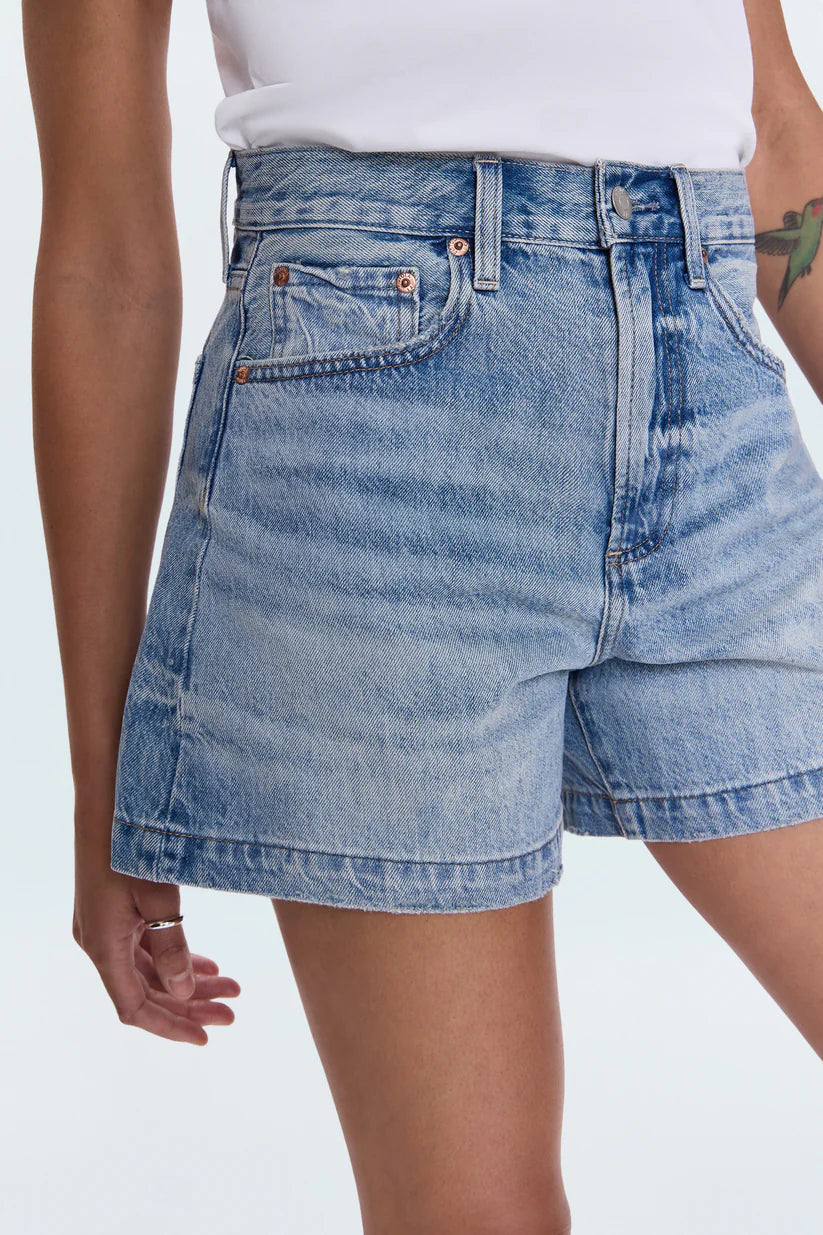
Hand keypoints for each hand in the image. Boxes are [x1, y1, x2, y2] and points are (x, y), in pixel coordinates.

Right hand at [73, 838, 240, 1043]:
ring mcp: (106, 925)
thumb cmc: (131, 842)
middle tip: (232, 1010)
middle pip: (147, 991)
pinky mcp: (115, 909)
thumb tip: (183, 993)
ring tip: (231, 986)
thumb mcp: (158, 896)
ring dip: (188, 980)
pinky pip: (146, 946)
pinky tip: (207, 963)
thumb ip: (173, 947)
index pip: (135, 1008)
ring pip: (150, 968)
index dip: (170, 1027)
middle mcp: (99, 942)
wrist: (105, 797)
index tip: (206, 1037)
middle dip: (190, 1005)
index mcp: (104, 947)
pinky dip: (176, 956)